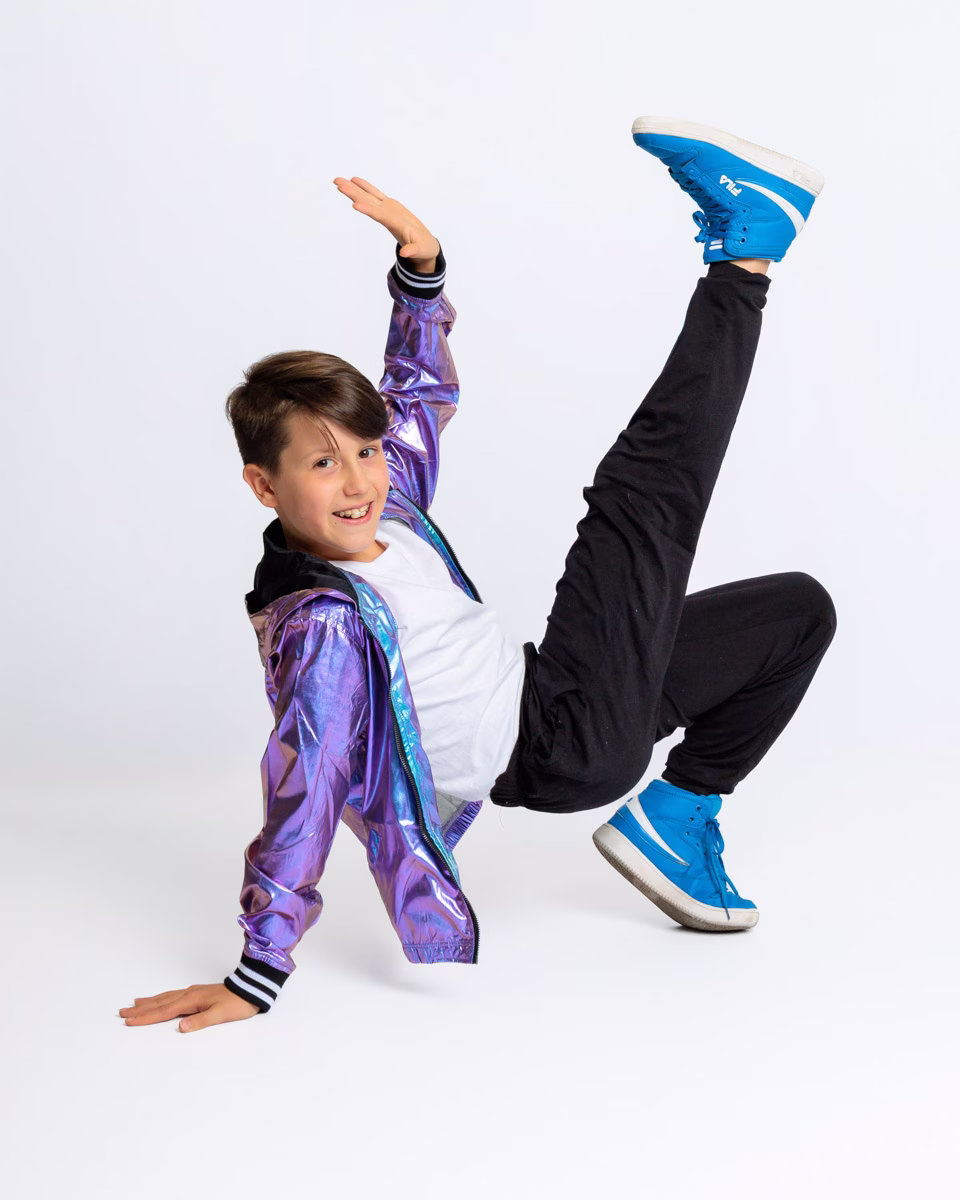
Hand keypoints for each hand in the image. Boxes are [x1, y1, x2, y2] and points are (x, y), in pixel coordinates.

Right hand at [118, 982, 259, 1032]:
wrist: (251, 989)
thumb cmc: (237, 1003)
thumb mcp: (221, 1015)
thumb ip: (201, 1021)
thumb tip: (180, 1028)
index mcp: (191, 1001)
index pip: (163, 1011)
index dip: (145, 1017)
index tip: (128, 1021)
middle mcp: (188, 995)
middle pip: (159, 1003)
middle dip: (140, 1009)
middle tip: (121, 1012)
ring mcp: (192, 993)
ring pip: (164, 998)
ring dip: (148, 1002)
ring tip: (133, 1004)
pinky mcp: (196, 994)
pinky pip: (172, 996)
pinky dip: (160, 998)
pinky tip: (158, 999)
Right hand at [332, 176, 439, 270]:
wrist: (427, 241)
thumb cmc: (424, 247)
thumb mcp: (422, 251)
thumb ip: (413, 251)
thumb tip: (405, 253)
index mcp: (399, 220)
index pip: (381, 214)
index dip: (368, 209)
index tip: (354, 204)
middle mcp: (393, 209)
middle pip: (371, 200)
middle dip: (354, 192)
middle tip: (338, 183)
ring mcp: (390, 206)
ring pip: (369, 195)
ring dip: (354, 188)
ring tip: (338, 181)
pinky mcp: (387, 207)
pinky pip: (373, 195)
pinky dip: (362, 188)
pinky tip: (352, 182)